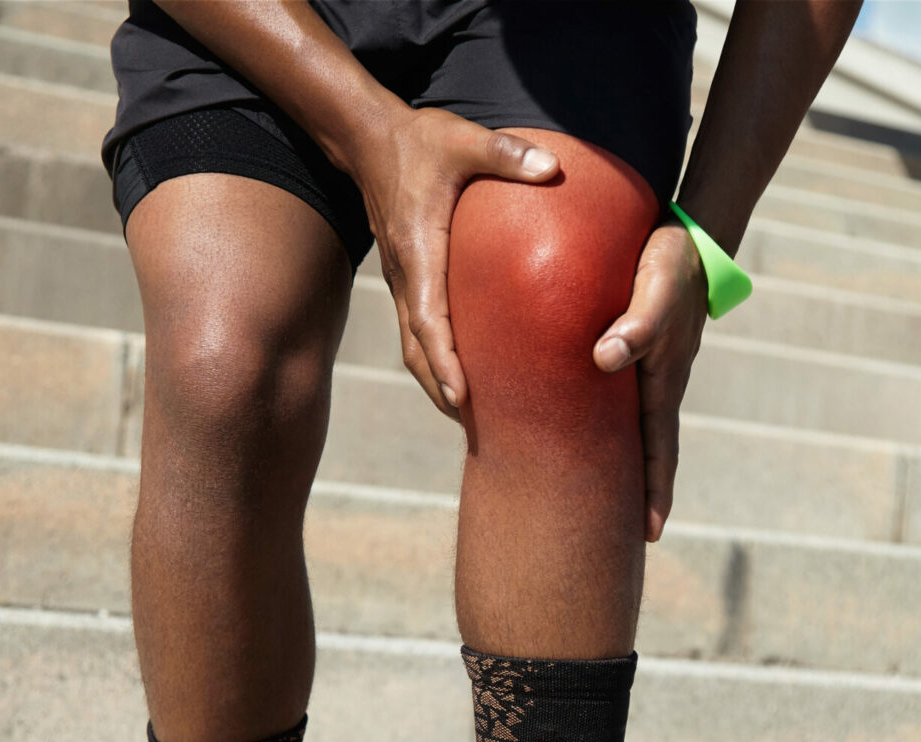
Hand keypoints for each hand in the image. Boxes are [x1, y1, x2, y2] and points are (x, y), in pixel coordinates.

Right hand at [346, 106, 558, 417]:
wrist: (369, 138)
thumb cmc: (419, 141)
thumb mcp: (463, 140)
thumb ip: (506, 154)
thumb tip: (552, 166)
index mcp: (419, 250)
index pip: (428, 318)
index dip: (444, 360)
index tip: (460, 396)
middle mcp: (405, 274)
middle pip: (416, 348)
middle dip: (439, 388)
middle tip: (471, 424)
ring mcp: (402, 279)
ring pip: (413, 344)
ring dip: (434, 379)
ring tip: (467, 414)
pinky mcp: (406, 276)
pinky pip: (417, 328)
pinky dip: (434, 356)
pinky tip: (463, 373)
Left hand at [593, 224, 707, 541]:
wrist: (678, 235)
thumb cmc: (670, 258)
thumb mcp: (658, 283)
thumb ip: (638, 322)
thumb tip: (603, 360)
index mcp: (663, 383)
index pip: (659, 450)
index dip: (655, 492)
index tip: (649, 535)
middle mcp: (651, 388)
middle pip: (642, 455)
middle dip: (633, 498)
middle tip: (617, 542)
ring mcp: (638, 375)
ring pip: (623, 433)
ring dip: (613, 470)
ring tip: (591, 506)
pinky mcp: (621, 355)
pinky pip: (604, 403)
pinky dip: (592, 428)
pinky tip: (565, 435)